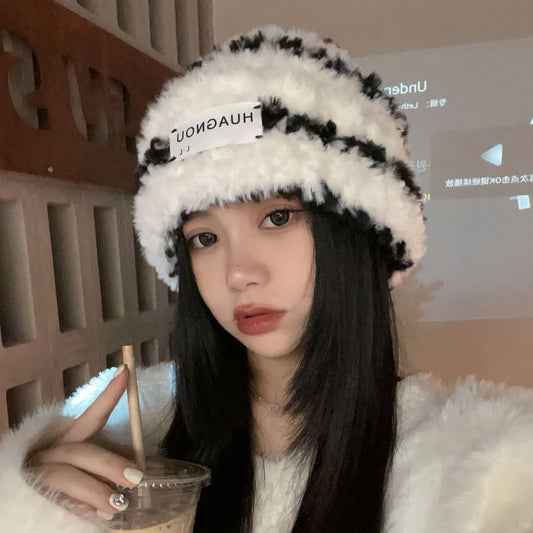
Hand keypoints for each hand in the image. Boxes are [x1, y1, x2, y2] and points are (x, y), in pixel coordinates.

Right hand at [27, 365, 143, 518]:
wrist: (16, 510)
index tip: (126, 371)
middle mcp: (50, 453)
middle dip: (110, 464)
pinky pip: (55, 503)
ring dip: (95, 491)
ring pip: (66, 477)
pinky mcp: (29, 499)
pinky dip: (78, 511)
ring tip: (117, 506)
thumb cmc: (57, 489)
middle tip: (135, 477)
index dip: (109, 395)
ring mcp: (37, 475)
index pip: (91, 415)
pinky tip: (94, 518)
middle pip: (81, 451)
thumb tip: (136, 472)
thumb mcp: (82, 472)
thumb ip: (104, 469)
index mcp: (66, 442)